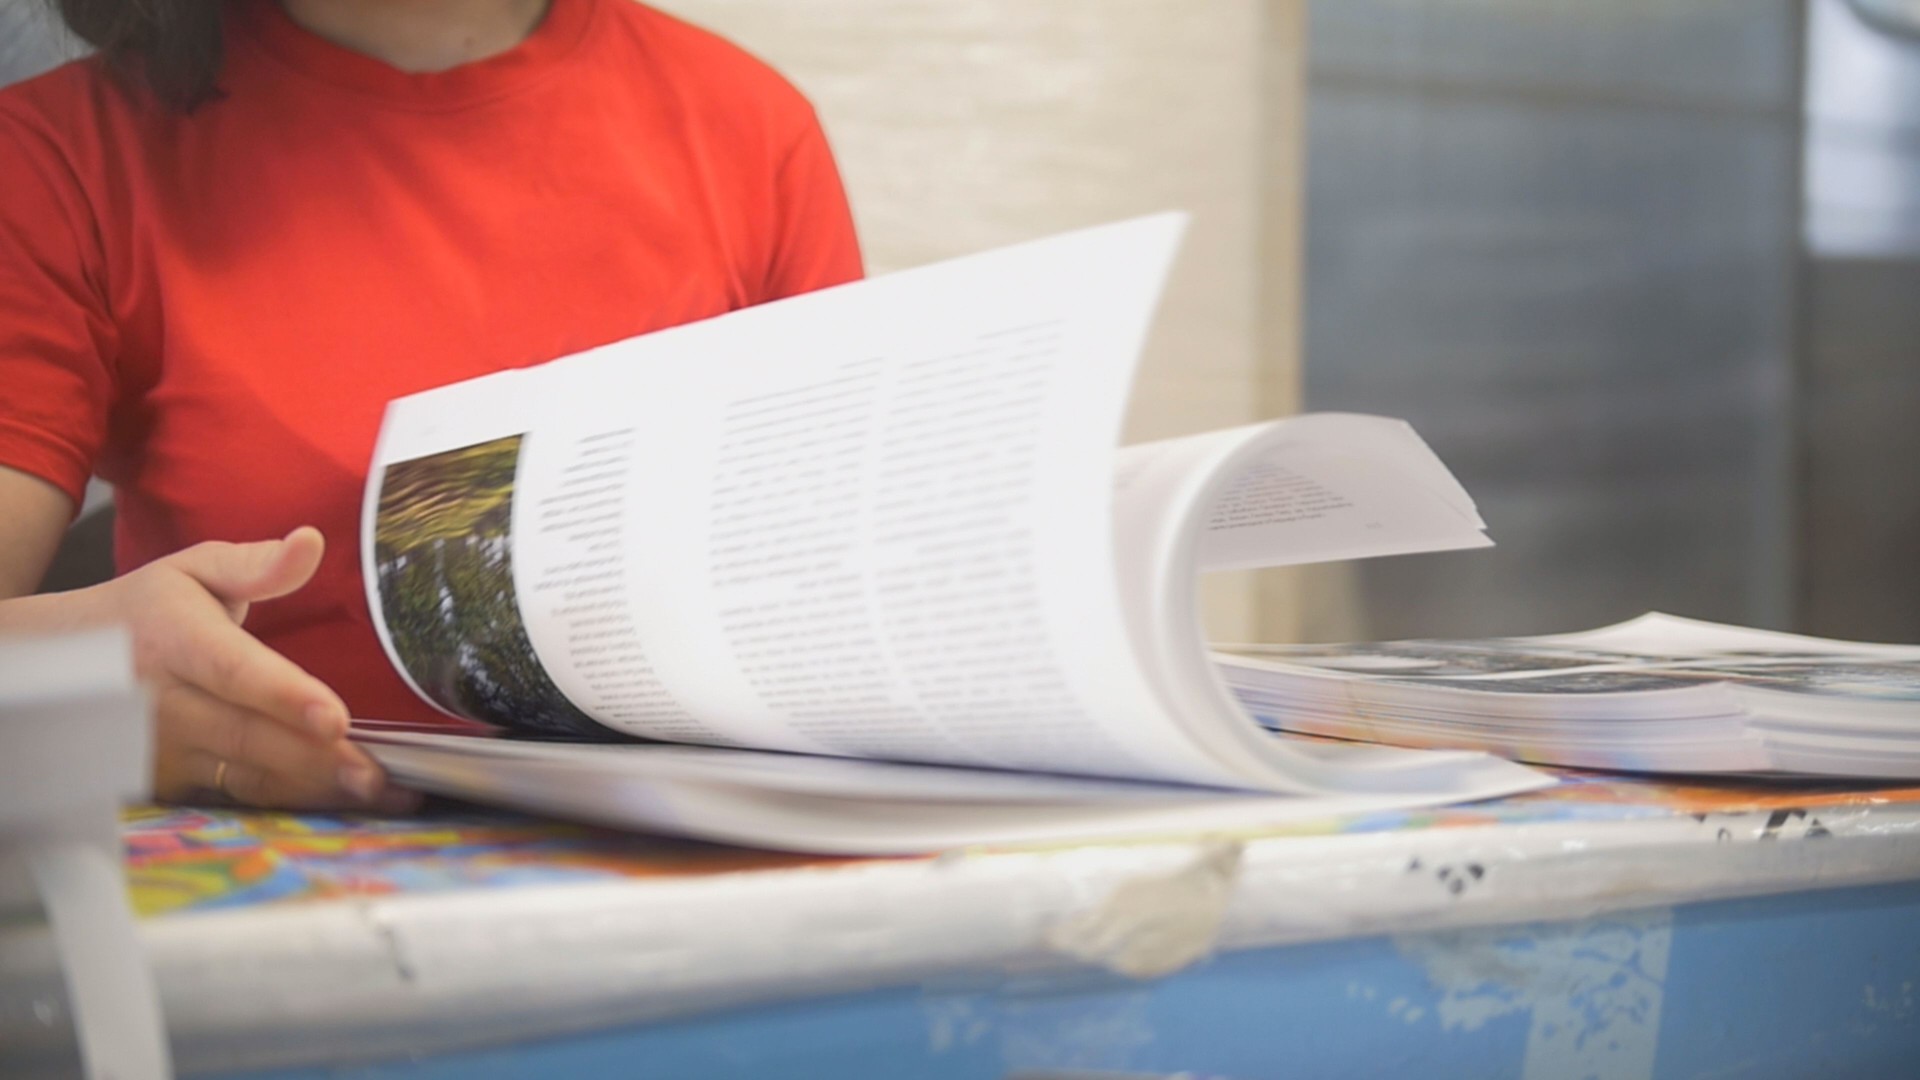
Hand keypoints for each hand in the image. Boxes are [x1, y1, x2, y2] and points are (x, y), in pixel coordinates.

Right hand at [14, 527, 416, 810]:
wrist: (66, 660)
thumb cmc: (150, 610)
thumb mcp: (195, 570)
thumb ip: (256, 565)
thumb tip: (311, 542)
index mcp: (176, 640)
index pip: (234, 672)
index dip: (284, 696)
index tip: (334, 718)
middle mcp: (162, 701)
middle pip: (246, 735)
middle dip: (314, 758)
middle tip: (375, 776)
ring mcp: (160, 750)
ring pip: (245, 774)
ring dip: (312, 789)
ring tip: (377, 796)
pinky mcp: (165, 783)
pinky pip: (235, 796)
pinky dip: (289, 803)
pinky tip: (340, 804)